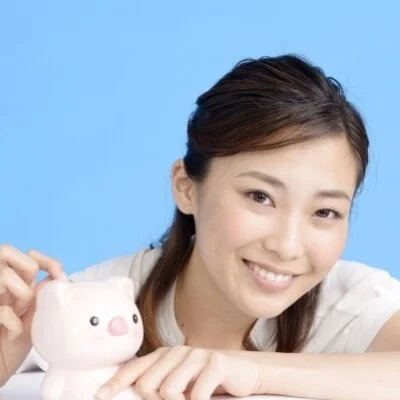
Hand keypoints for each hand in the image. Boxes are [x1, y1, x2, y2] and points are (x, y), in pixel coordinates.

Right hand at [0, 244, 67, 385]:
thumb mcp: (34, 316)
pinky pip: (1, 310)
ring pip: (4, 275)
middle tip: (30, 294)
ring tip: (20, 315)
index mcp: (10, 283)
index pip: (23, 253)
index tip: (57, 274)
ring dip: (21, 296)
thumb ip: (43, 294)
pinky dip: (13, 323)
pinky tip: (12, 335)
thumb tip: (56, 277)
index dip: (43, 259)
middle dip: (26, 269)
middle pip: (5, 250)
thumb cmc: (12, 345)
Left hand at [95, 346, 262, 399]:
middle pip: (147, 385)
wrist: (243, 372)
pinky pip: (195, 395)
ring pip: (168, 391)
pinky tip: (205, 398)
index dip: (116, 382)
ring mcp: (196, 355)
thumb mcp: (180, 382)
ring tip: (192, 399)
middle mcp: (177, 352)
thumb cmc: (207, 380)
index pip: (135, 368)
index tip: (101, 395)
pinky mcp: (215, 362)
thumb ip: (159, 385)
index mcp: (165, 355)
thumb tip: (138, 393)